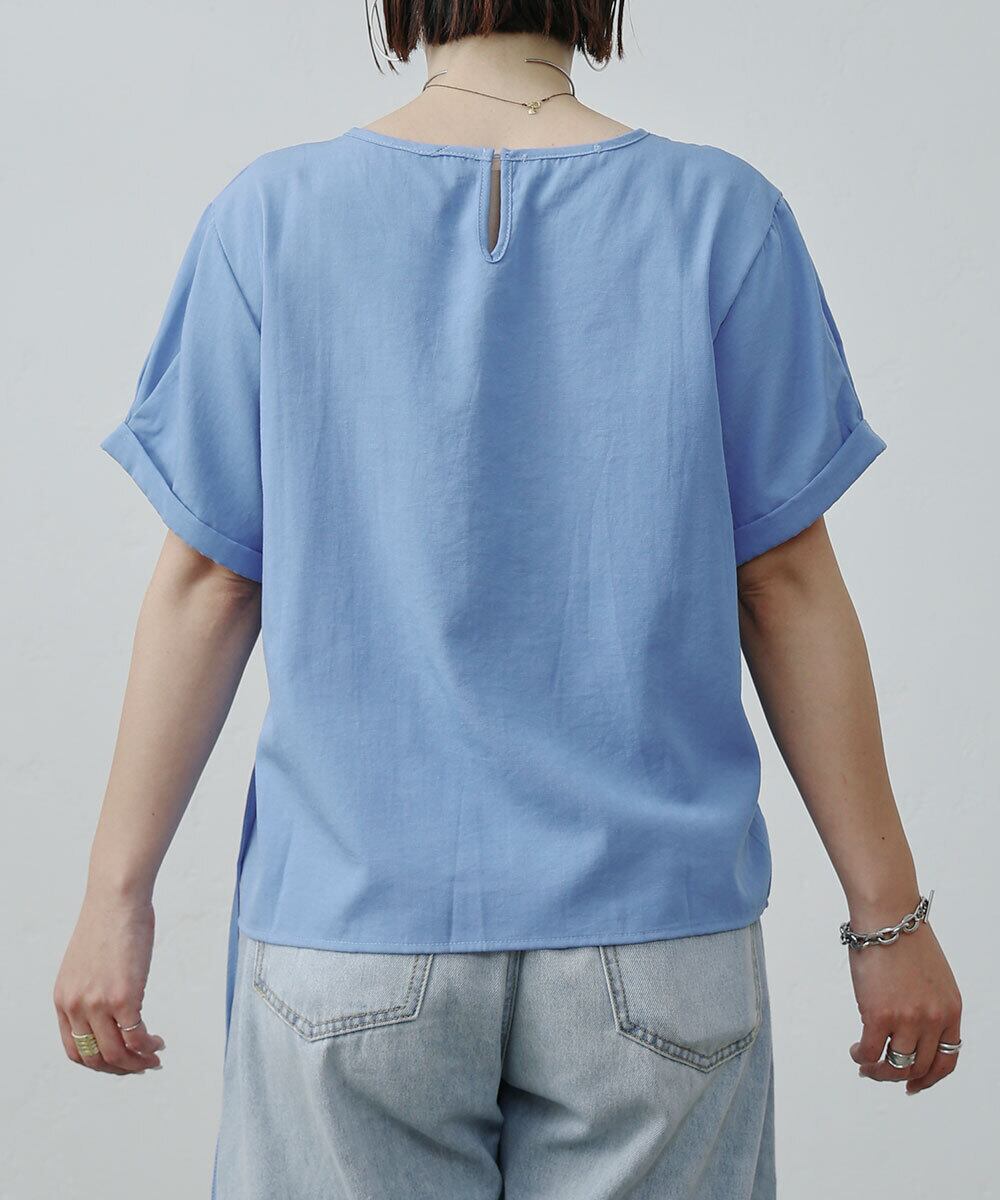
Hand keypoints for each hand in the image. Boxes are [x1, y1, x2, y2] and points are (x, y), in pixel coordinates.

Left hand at [53, 890, 164, 1074]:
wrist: (116, 899)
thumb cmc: (108, 922)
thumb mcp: (86, 963)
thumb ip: (91, 989)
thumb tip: (110, 1007)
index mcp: (63, 999)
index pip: (75, 1049)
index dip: (99, 1063)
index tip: (119, 1060)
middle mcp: (76, 1006)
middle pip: (96, 1058)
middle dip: (121, 1068)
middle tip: (140, 1065)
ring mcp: (98, 1004)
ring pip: (116, 1054)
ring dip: (137, 1063)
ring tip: (154, 1057)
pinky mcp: (124, 997)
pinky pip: (135, 1037)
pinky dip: (148, 1047)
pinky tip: (158, 1042)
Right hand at [848, 916, 961, 1093]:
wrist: (887, 917)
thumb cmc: (904, 939)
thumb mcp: (933, 979)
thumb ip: (929, 1006)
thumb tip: (910, 1029)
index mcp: (950, 1010)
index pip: (946, 1061)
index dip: (928, 1079)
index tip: (913, 1084)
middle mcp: (933, 1019)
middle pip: (919, 1067)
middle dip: (898, 1076)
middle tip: (880, 1073)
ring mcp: (908, 1019)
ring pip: (895, 1065)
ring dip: (878, 1071)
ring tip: (865, 1063)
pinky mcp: (880, 1015)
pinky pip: (871, 1051)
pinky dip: (862, 1056)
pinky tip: (856, 1051)